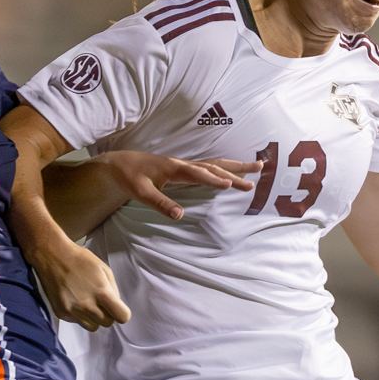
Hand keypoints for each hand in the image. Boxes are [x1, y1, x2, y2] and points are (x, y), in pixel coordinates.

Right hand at [34, 238, 131, 330]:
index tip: (117, 308)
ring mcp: (73, 311)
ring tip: (86, 301)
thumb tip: (116, 305)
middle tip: (100, 302)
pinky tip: (74, 299)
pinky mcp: (62, 313)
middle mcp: (87, 305)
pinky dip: (79, 314)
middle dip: (107, 314)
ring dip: (93, 317)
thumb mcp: (104, 269)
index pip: (122, 316)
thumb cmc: (79, 259)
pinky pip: (77, 322)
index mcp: (101, 292)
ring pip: (93, 327)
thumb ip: (113, 290)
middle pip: (107, 323)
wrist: (52, 256)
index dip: (122, 313)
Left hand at [90, 152, 257, 220]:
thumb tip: (179, 215)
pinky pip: (209, 167)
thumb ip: (160, 202)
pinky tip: (233, 172)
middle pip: (214, 166)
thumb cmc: (130, 177)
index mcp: (173, 168)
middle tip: (259, 171)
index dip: (213, 179)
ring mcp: (185, 165)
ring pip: (215, 164)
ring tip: (258, 167)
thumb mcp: (140, 192)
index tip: (230, 184)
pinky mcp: (184, 168)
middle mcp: (183, 164)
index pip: (198, 173)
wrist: (119, 165)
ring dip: (236, 166)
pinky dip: (224, 168)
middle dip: (236, 170)